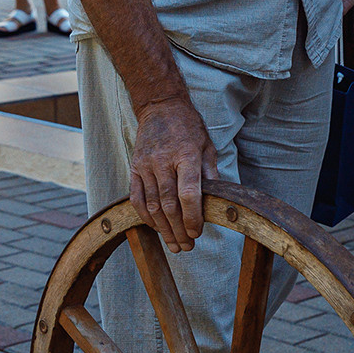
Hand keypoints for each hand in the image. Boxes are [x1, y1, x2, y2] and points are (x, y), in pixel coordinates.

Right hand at [130, 94, 218, 254]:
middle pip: (169, 204)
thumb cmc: (189, 127)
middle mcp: (164, 161)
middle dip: (179, 230)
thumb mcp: (207, 146)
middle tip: (187, 246)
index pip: (188, 194)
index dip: (192, 218)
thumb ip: (211, 174)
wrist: (160, 106)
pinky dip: (145, 216)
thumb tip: (219, 202)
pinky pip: (136, 198)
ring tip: (174, 244)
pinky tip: (155, 228)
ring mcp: (146, 165)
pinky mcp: (134, 167)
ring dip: (163, 228)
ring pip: (152, 205)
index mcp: (186, 155)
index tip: (197, 232)